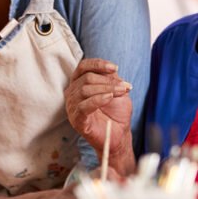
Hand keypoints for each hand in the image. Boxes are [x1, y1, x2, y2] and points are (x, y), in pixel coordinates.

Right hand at [65, 59, 133, 173]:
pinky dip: (97, 100)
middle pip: (87, 78)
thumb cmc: (116, 112)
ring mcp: (72, 106)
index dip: (98, 64)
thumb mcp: (116, 90)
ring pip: (85, 90)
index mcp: (80, 83)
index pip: (83, 67)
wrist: (119, 134)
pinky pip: (83, 106)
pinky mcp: (76, 119)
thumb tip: (112, 70)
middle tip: (124, 87)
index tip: (115, 68)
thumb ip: (112, 78)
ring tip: (121, 92)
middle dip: (108, 81)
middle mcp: (73, 93)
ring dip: (106, 89)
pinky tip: (109, 98)